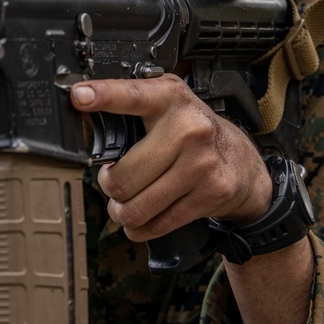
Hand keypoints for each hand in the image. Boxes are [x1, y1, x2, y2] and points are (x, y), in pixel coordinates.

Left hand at [71, 76, 271, 242]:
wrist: (243, 163)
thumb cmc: (194, 131)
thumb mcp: (167, 105)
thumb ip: (131, 106)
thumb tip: (82, 109)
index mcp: (170, 99)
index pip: (133, 95)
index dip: (105, 95)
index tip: (80, 96)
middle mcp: (188, 129)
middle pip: (122, 177)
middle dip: (108, 185)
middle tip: (113, 180)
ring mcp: (201, 164)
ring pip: (135, 207)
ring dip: (121, 211)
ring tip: (126, 201)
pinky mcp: (209, 194)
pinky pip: (156, 224)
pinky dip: (140, 228)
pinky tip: (142, 217)